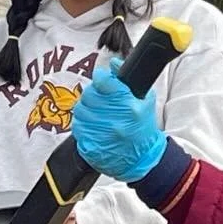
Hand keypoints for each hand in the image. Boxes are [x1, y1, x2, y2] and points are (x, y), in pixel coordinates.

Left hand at [71, 61, 168, 180]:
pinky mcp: (92, 147)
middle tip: (97, 99)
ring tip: (94, 113)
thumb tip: (113, 63)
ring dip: (85, 110)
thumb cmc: (144, 129)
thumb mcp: (144, 101)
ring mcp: (102, 135)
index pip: (104, 82)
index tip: (101, 79)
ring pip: (80, 112)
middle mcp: (115, 120)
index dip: (100, 78)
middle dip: (92, 94)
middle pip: (89, 96)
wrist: (144, 160)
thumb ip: (127, 81)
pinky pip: (78, 129)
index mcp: (129, 106)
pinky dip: (82, 126)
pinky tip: (91, 127)